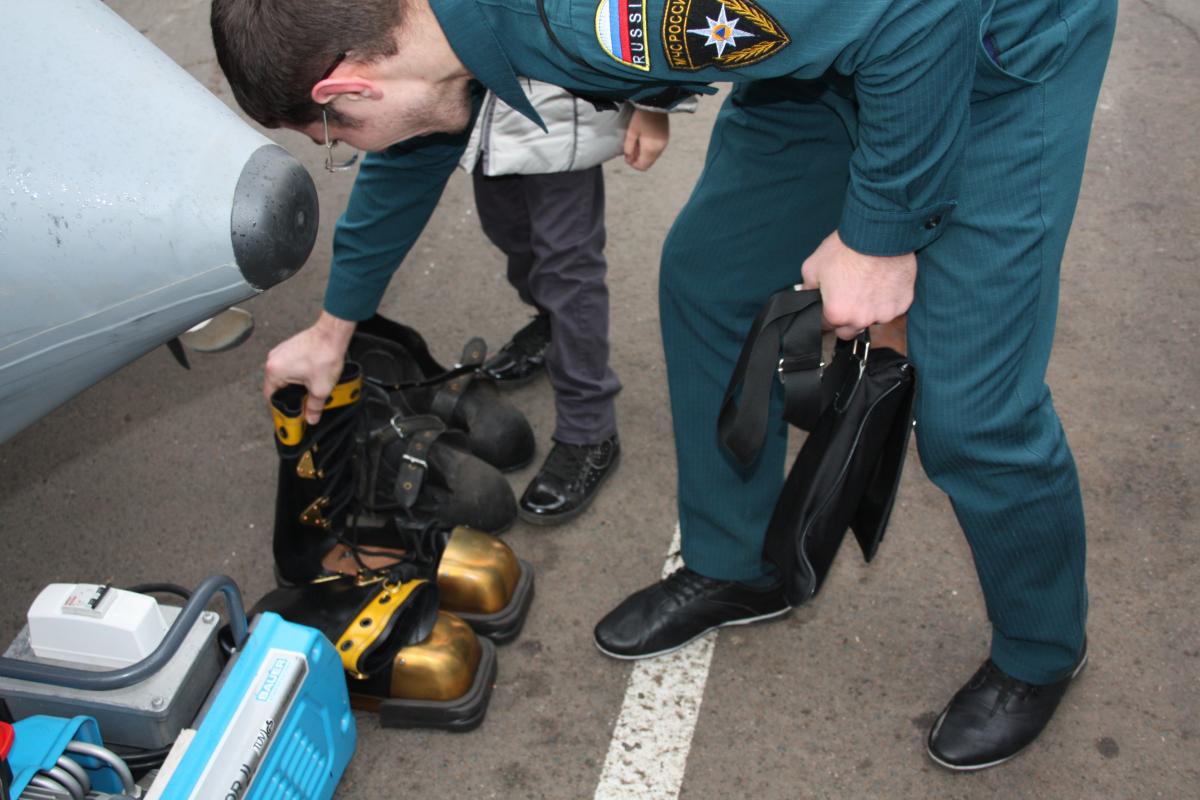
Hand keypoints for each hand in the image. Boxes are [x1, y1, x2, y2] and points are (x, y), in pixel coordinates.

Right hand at [263, 311, 356, 423]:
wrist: (332, 333)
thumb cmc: (324, 354)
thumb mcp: (320, 388)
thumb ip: (314, 406)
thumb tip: (311, 418)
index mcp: (274, 371)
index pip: (271, 397)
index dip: (281, 408)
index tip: (290, 415)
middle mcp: (273, 360)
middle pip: (276, 386)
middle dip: (289, 396)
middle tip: (301, 405)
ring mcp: (280, 352)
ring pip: (283, 376)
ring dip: (294, 385)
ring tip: (307, 390)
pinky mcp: (289, 347)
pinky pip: (289, 366)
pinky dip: (297, 374)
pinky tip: (309, 377)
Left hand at [623, 109, 669, 170]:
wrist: (655, 103)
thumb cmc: (642, 117)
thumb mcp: (631, 132)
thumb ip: (629, 148)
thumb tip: (629, 159)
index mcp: (650, 149)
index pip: (642, 166)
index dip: (633, 164)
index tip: (627, 156)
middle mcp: (659, 149)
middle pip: (648, 163)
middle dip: (638, 159)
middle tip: (631, 149)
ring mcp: (664, 144)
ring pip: (652, 157)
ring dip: (644, 154)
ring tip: (637, 142)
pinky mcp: (666, 138)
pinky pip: (657, 150)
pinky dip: (649, 149)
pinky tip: (644, 139)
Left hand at [800, 230, 916, 339]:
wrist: (879, 233)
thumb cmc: (846, 248)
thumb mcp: (813, 267)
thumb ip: (808, 288)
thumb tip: (807, 294)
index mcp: (837, 314)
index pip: (825, 327)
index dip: (824, 315)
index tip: (828, 305)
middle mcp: (861, 319)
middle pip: (849, 331)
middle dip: (846, 319)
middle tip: (847, 296)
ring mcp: (884, 314)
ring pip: (872, 320)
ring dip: (868, 310)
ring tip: (867, 284)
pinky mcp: (902, 304)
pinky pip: (891, 309)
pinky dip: (887, 300)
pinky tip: (882, 282)